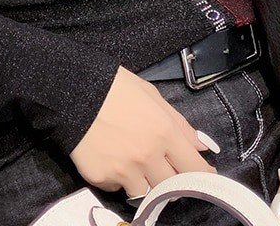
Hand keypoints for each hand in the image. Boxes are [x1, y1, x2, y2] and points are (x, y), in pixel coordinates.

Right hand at [69, 66, 215, 198]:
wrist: (74, 89)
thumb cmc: (117, 87)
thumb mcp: (153, 96)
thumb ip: (179, 124)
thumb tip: (201, 147)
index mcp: (165, 132)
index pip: (195, 169)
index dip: (203, 177)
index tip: (205, 179)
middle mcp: (148, 156)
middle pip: (173, 188)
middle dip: (172, 180)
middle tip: (164, 169)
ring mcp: (125, 170)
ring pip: (146, 193)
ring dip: (144, 182)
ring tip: (134, 162)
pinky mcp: (103, 178)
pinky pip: (118, 187)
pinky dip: (119, 178)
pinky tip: (111, 158)